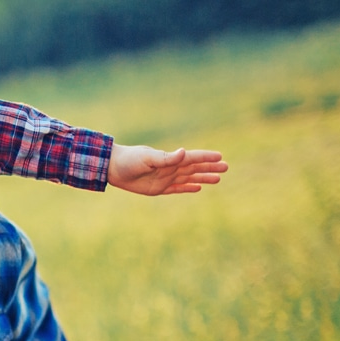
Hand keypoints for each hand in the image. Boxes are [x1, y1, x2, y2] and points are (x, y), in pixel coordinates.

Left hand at [108, 144, 226, 195]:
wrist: (113, 169)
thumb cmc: (129, 159)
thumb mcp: (147, 158)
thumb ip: (165, 157)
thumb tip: (184, 152)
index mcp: (169, 159)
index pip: (192, 158)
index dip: (206, 157)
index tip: (220, 156)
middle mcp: (170, 168)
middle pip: (195, 168)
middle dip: (210, 168)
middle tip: (226, 167)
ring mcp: (166, 178)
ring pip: (189, 178)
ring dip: (203, 178)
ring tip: (218, 178)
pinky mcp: (159, 189)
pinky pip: (177, 189)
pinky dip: (188, 188)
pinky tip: (199, 187)